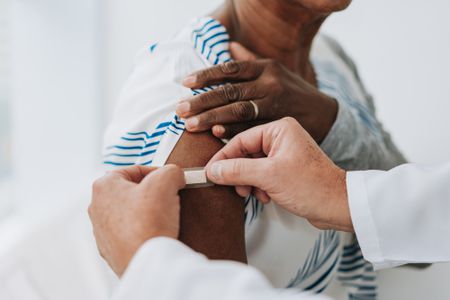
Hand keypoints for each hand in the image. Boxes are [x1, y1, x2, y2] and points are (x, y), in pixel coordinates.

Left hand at [88, 165, 185, 275]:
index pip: (133, 170)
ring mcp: (102, 231)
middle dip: (151, 193)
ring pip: (130, 213)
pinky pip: (131, 234)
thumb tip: (175, 175)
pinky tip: (157, 233)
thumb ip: (171, 170)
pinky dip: (144, 231)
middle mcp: (97, 208)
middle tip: (168, 197)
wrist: (146, 261)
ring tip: (164, 217)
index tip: (170, 180)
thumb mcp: (166, 181)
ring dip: (147, 213)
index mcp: (104, 186)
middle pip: (130, 192)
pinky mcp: (112, 250)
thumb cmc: (148, 223)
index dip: (156, 172)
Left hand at [176, 42, 336, 142]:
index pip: (230, 69)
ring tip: (190, 125)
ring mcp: (275, 105)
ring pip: (238, 111)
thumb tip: (228, 44)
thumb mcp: (275, 70)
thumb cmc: (293, 91)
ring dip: (212, 118)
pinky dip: (233, 132)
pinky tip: (216, 134)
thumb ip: (250, 60)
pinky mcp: (278, 125)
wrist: (324, 114)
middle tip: (180, 110)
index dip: (206, 75)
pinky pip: (252, 129)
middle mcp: (270, 84)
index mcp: (266, 68)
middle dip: (202, 101)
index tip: (185, 83)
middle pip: (230, 91)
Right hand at [206, 117, 352, 231]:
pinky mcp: (286, 169)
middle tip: (235, 187)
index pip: (241, 140)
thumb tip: (213, 170)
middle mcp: (282, 138)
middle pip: (245, 153)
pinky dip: (259, 186)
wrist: (338, 206)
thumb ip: (237, 171)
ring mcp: (284, 154)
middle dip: (239, 173)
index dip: (224, 158)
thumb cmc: (313, 186)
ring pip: (252, 166)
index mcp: (280, 130)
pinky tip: (266, 196)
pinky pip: (262, 174)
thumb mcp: (269, 177)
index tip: (211, 171)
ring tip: (255, 194)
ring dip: (249, 182)